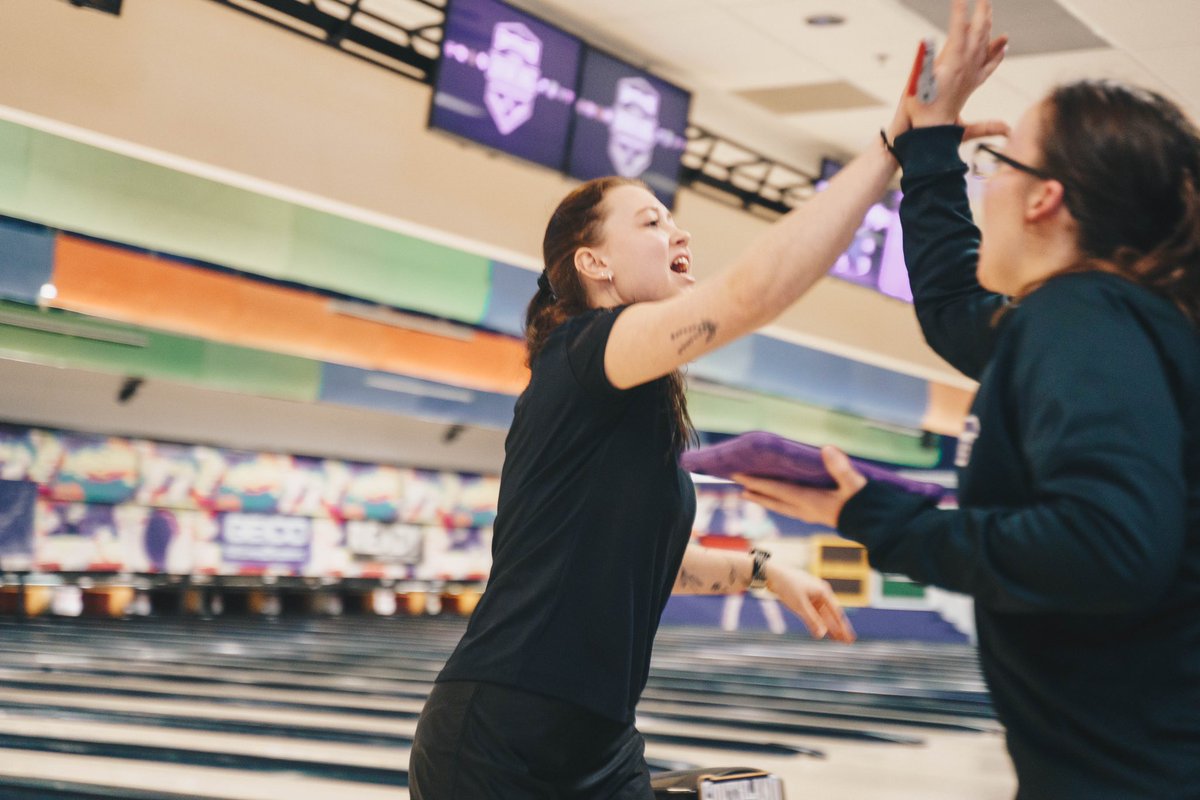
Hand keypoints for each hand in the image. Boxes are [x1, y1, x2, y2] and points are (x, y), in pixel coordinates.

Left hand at [733, 446, 866, 527]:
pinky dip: (780, 503)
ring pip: (782, 507)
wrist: (874, 526)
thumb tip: (827, 449)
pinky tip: (781, 501)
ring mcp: (811, 514)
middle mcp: (805, 509)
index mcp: (809, 500)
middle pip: (774, 501)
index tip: (739, 476)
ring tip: (752, 495)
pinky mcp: (818, 516)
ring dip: (766, 500)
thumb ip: (841, 468)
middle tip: (740, 489)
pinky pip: (791, 509)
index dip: (757, 482)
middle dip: (757, 494)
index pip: (777, 490)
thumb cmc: (864, 504)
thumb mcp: (854, 484)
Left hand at [763, 561, 855, 642]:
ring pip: (823, 615)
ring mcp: (812, 596)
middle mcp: (820, 594)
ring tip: (837, 640)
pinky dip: (819, 622)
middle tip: (847, 642)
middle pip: (832, 615)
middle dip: (839, 629)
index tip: (850, 638)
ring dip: (830, 627)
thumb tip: (821, 634)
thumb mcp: (800, 605)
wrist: (772, 574)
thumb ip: (811, 620)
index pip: (837, 613)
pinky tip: (822, 630)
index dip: (843, 627)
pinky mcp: (803, 599)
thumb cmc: (787, 586)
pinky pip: (814, 613)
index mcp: (823, 592)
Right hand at [901, 0, 1007, 129]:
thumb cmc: (920, 112)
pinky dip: (997, 52)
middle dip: (981, 13)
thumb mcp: (917, 86)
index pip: (960, 31)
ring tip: (990, 11)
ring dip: (988, 26)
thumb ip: (923, 62)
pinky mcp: (972, 86)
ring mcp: (972, 77)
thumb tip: (929, 43)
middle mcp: (967, 68)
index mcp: (954, 65)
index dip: (960, 12)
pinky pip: (989, 65)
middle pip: (978, 34)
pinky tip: (1002, 45)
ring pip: (985, 46)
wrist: (930, 133)